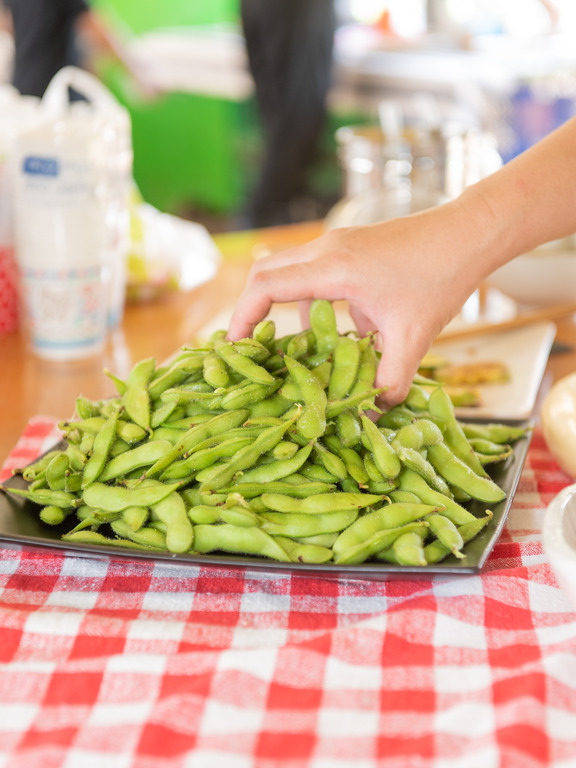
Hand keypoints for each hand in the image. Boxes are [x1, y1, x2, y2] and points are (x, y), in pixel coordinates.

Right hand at [228, 198, 496, 408]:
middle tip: (250, 348)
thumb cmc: (441, 278)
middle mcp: (326, 249)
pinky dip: (310, 299)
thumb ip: (390, 382)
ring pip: (288, 269)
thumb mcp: (414, 338)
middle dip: (250, 310)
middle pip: (264, 272)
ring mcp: (336, 242)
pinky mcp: (348, 245)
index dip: (242, 317)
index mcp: (334, 268)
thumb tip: (370, 417)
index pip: (265, 286)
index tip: (235, 348)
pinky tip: (337, 330)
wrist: (467, 232)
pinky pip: (313, 271)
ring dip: (282, 305)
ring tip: (290, 346)